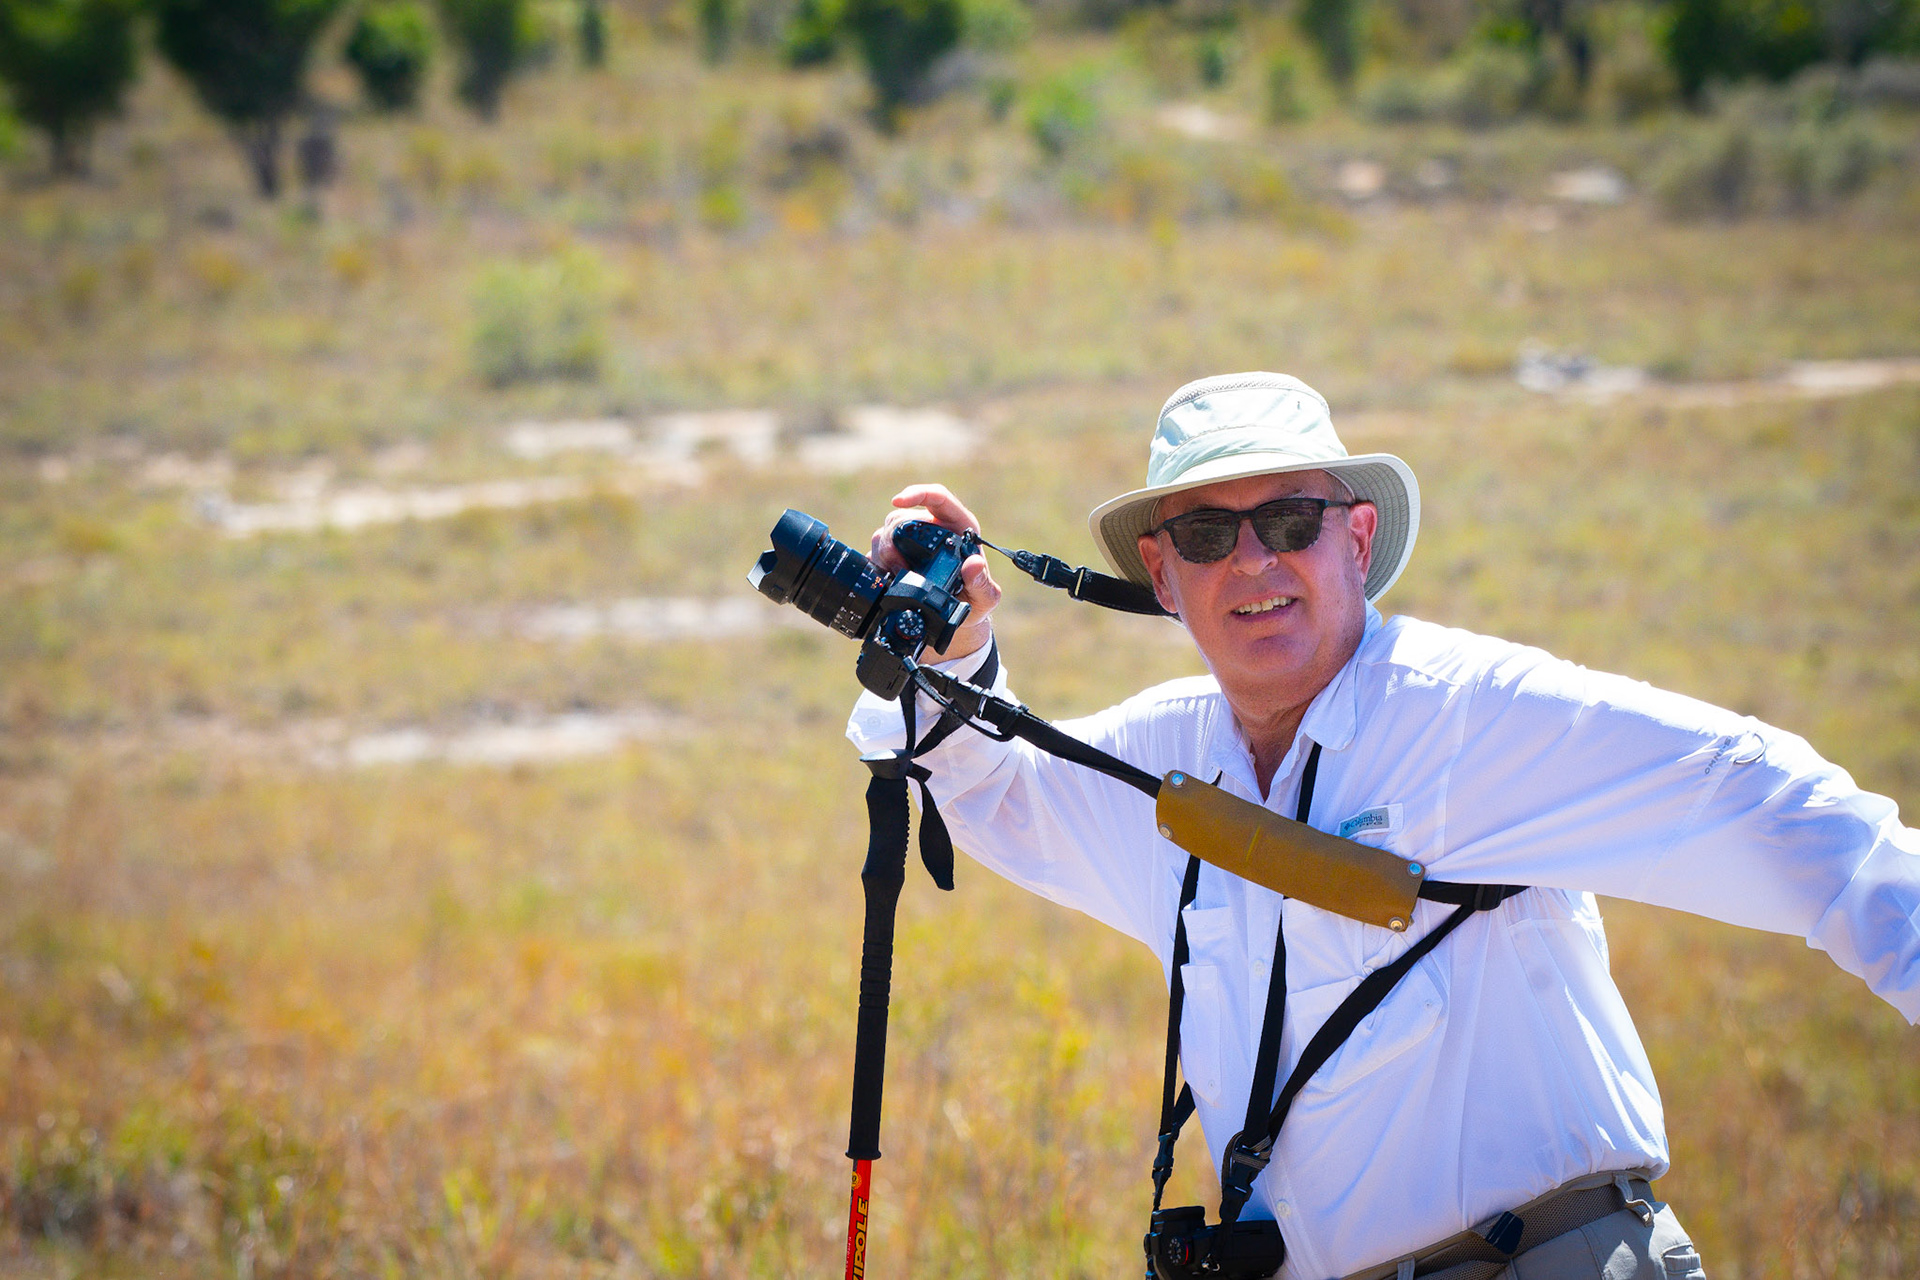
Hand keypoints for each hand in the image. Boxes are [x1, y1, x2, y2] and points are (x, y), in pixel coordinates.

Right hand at [871, 483, 1001, 661]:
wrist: (956, 616)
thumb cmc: (975, 601)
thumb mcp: (985, 597)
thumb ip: (982, 582)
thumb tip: (975, 563)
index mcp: (957, 526)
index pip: (937, 497)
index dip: (918, 493)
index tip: (898, 501)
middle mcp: (932, 529)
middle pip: (903, 517)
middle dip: (893, 539)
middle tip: (898, 566)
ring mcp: (911, 542)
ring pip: (885, 533)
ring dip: (884, 554)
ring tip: (894, 576)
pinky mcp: (896, 557)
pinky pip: (877, 552)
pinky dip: (877, 565)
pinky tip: (884, 580)